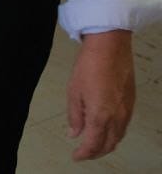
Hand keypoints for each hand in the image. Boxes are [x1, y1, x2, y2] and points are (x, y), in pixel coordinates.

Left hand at [67, 30, 134, 160]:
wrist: (110, 49)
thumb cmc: (89, 67)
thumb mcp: (74, 92)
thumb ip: (75, 116)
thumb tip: (75, 133)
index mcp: (100, 116)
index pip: (93, 144)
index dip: (84, 154)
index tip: (76, 156)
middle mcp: (117, 117)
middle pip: (109, 144)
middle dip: (96, 152)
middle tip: (84, 153)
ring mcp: (126, 110)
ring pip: (118, 137)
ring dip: (107, 144)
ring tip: (94, 144)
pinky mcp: (131, 103)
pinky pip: (124, 126)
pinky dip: (115, 134)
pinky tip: (107, 130)